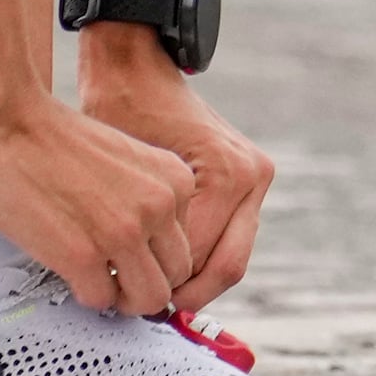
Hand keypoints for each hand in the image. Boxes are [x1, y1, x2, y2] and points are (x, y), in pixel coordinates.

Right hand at [0, 90, 203, 318]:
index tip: (130, 254)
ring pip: (149, 299)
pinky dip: (84, 292)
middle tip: (113, 275)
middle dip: (144, 281)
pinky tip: (67, 268)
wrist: (3, 120)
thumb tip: (148, 248)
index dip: (156, 255)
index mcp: (174, 179)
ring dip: (121, 296)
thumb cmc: (50, 136)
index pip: (188, 243)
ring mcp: (124, 233)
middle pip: (176, 276)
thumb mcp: (123, 158)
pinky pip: (100, 300)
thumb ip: (143, 198)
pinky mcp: (83, 256)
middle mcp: (158, 205)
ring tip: (94, 278)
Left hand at [75, 41, 272, 311]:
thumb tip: (133, 287)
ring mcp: (254, 179)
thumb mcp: (124, 171)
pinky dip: (200, 257)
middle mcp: (250, 176)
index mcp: (226, 172)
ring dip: (195, 281)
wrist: (137, 66)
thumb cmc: (121, 106)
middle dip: (186, 295)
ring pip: (231, 258)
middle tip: (146, 309)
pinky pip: (228, 238)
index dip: (162, 287)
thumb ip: (139, 228)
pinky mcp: (247, 182)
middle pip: (226, 267)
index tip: (129, 302)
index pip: (196, 258)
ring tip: (152, 291)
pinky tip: (164, 264)